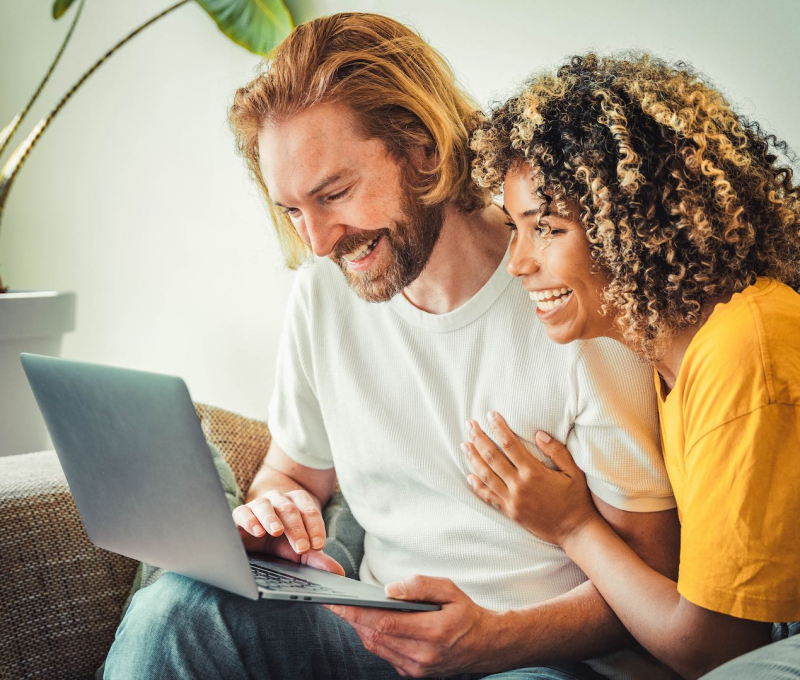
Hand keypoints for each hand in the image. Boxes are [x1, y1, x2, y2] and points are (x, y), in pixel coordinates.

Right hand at [232, 490, 343, 574]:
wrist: (256, 541)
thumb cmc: (281, 544)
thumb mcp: (300, 552)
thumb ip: (317, 559)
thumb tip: (338, 572)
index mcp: (298, 503)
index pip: (310, 511)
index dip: (315, 527)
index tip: (319, 545)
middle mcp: (279, 500)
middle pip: (289, 509)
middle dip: (297, 528)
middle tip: (302, 547)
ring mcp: (259, 504)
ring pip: (266, 506)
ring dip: (272, 518)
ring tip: (277, 532)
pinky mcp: (240, 514)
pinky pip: (243, 512)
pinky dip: (250, 520)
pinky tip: (257, 531)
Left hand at [326, 576, 499, 676]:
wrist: (486, 646)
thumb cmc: (466, 614)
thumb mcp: (450, 589)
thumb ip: (420, 586)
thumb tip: (389, 589)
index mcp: (433, 632)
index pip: (385, 623)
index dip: (357, 613)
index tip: (337, 602)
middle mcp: (422, 655)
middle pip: (376, 636)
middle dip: (351, 619)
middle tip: (333, 602)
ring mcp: (417, 668)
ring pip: (377, 647)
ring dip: (359, 629)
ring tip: (345, 610)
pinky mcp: (413, 673)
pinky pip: (384, 654)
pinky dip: (373, 638)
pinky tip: (366, 623)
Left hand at [463, 412, 597, 545]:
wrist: (574, 530)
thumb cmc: (576, 499)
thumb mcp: (573, 471)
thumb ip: (557, 450)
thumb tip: (538, 433)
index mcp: (533, 472)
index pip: (509, 444)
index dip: (498, 428)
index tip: (490, 415)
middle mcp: (519, 485)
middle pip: (492, 457)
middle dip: (479, 438)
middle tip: (469, 425)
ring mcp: (512, 500)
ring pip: (485, 476)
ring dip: (473, 459)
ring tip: (464, 445)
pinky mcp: (509, 512)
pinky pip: (488, 497)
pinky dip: (477, 486)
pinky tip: (469, 475)